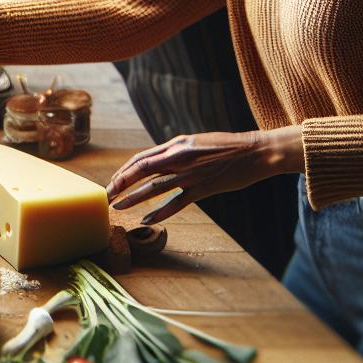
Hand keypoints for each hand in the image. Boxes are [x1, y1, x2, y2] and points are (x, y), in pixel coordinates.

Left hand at [105, 128, 303, 224]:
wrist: (256, 151)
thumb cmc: (227, 147)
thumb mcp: (196, 142)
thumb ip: (176, 152)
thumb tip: (157, 162)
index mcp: (177, 145)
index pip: (141, 158)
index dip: (123, 171)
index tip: (112, 183)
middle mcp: (180, 157)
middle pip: (141, 170)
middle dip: (120, 184)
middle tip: (106, 196)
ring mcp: (191, 174)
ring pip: (154, 187)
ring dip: (133, 198)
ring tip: (118, 207)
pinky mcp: (204, 188)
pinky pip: (177, 202)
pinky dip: (160, 212)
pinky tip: (146, 220)